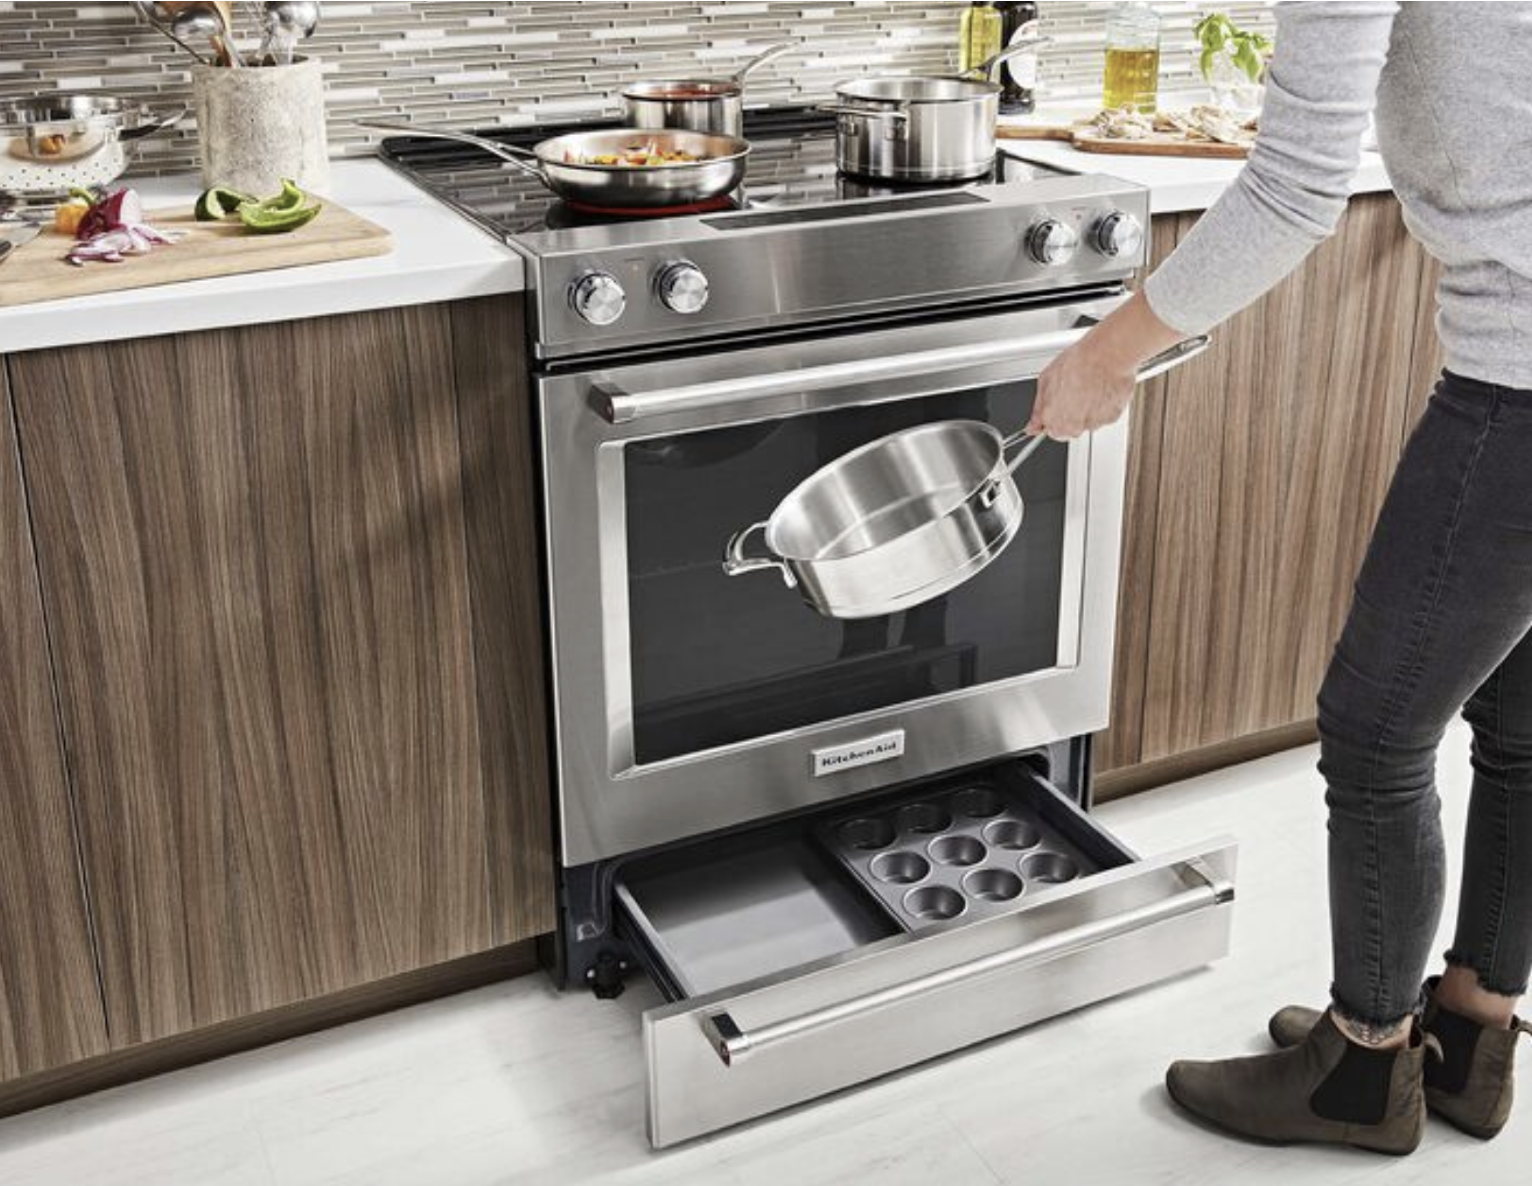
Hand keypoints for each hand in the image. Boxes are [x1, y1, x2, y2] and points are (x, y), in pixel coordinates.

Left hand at [1024, 290, 1185, 439]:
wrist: (1106, 356)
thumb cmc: (1078, 363)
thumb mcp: (1045, 380)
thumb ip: (1038, 408)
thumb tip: (1033, 424)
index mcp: (1053, 421)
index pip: (1050, 430)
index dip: (1053, 415)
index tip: (1057, 406)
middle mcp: (1073, 428)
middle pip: (1069, 428)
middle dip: (1070, 413)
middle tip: (1074, 391)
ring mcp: (1093, 424)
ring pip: (1087, 422)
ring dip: (1087, 409)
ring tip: (1088, 387)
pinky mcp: (1112, 418)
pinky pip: (1104, 415)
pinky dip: (1102, 405)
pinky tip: (1100, 389)